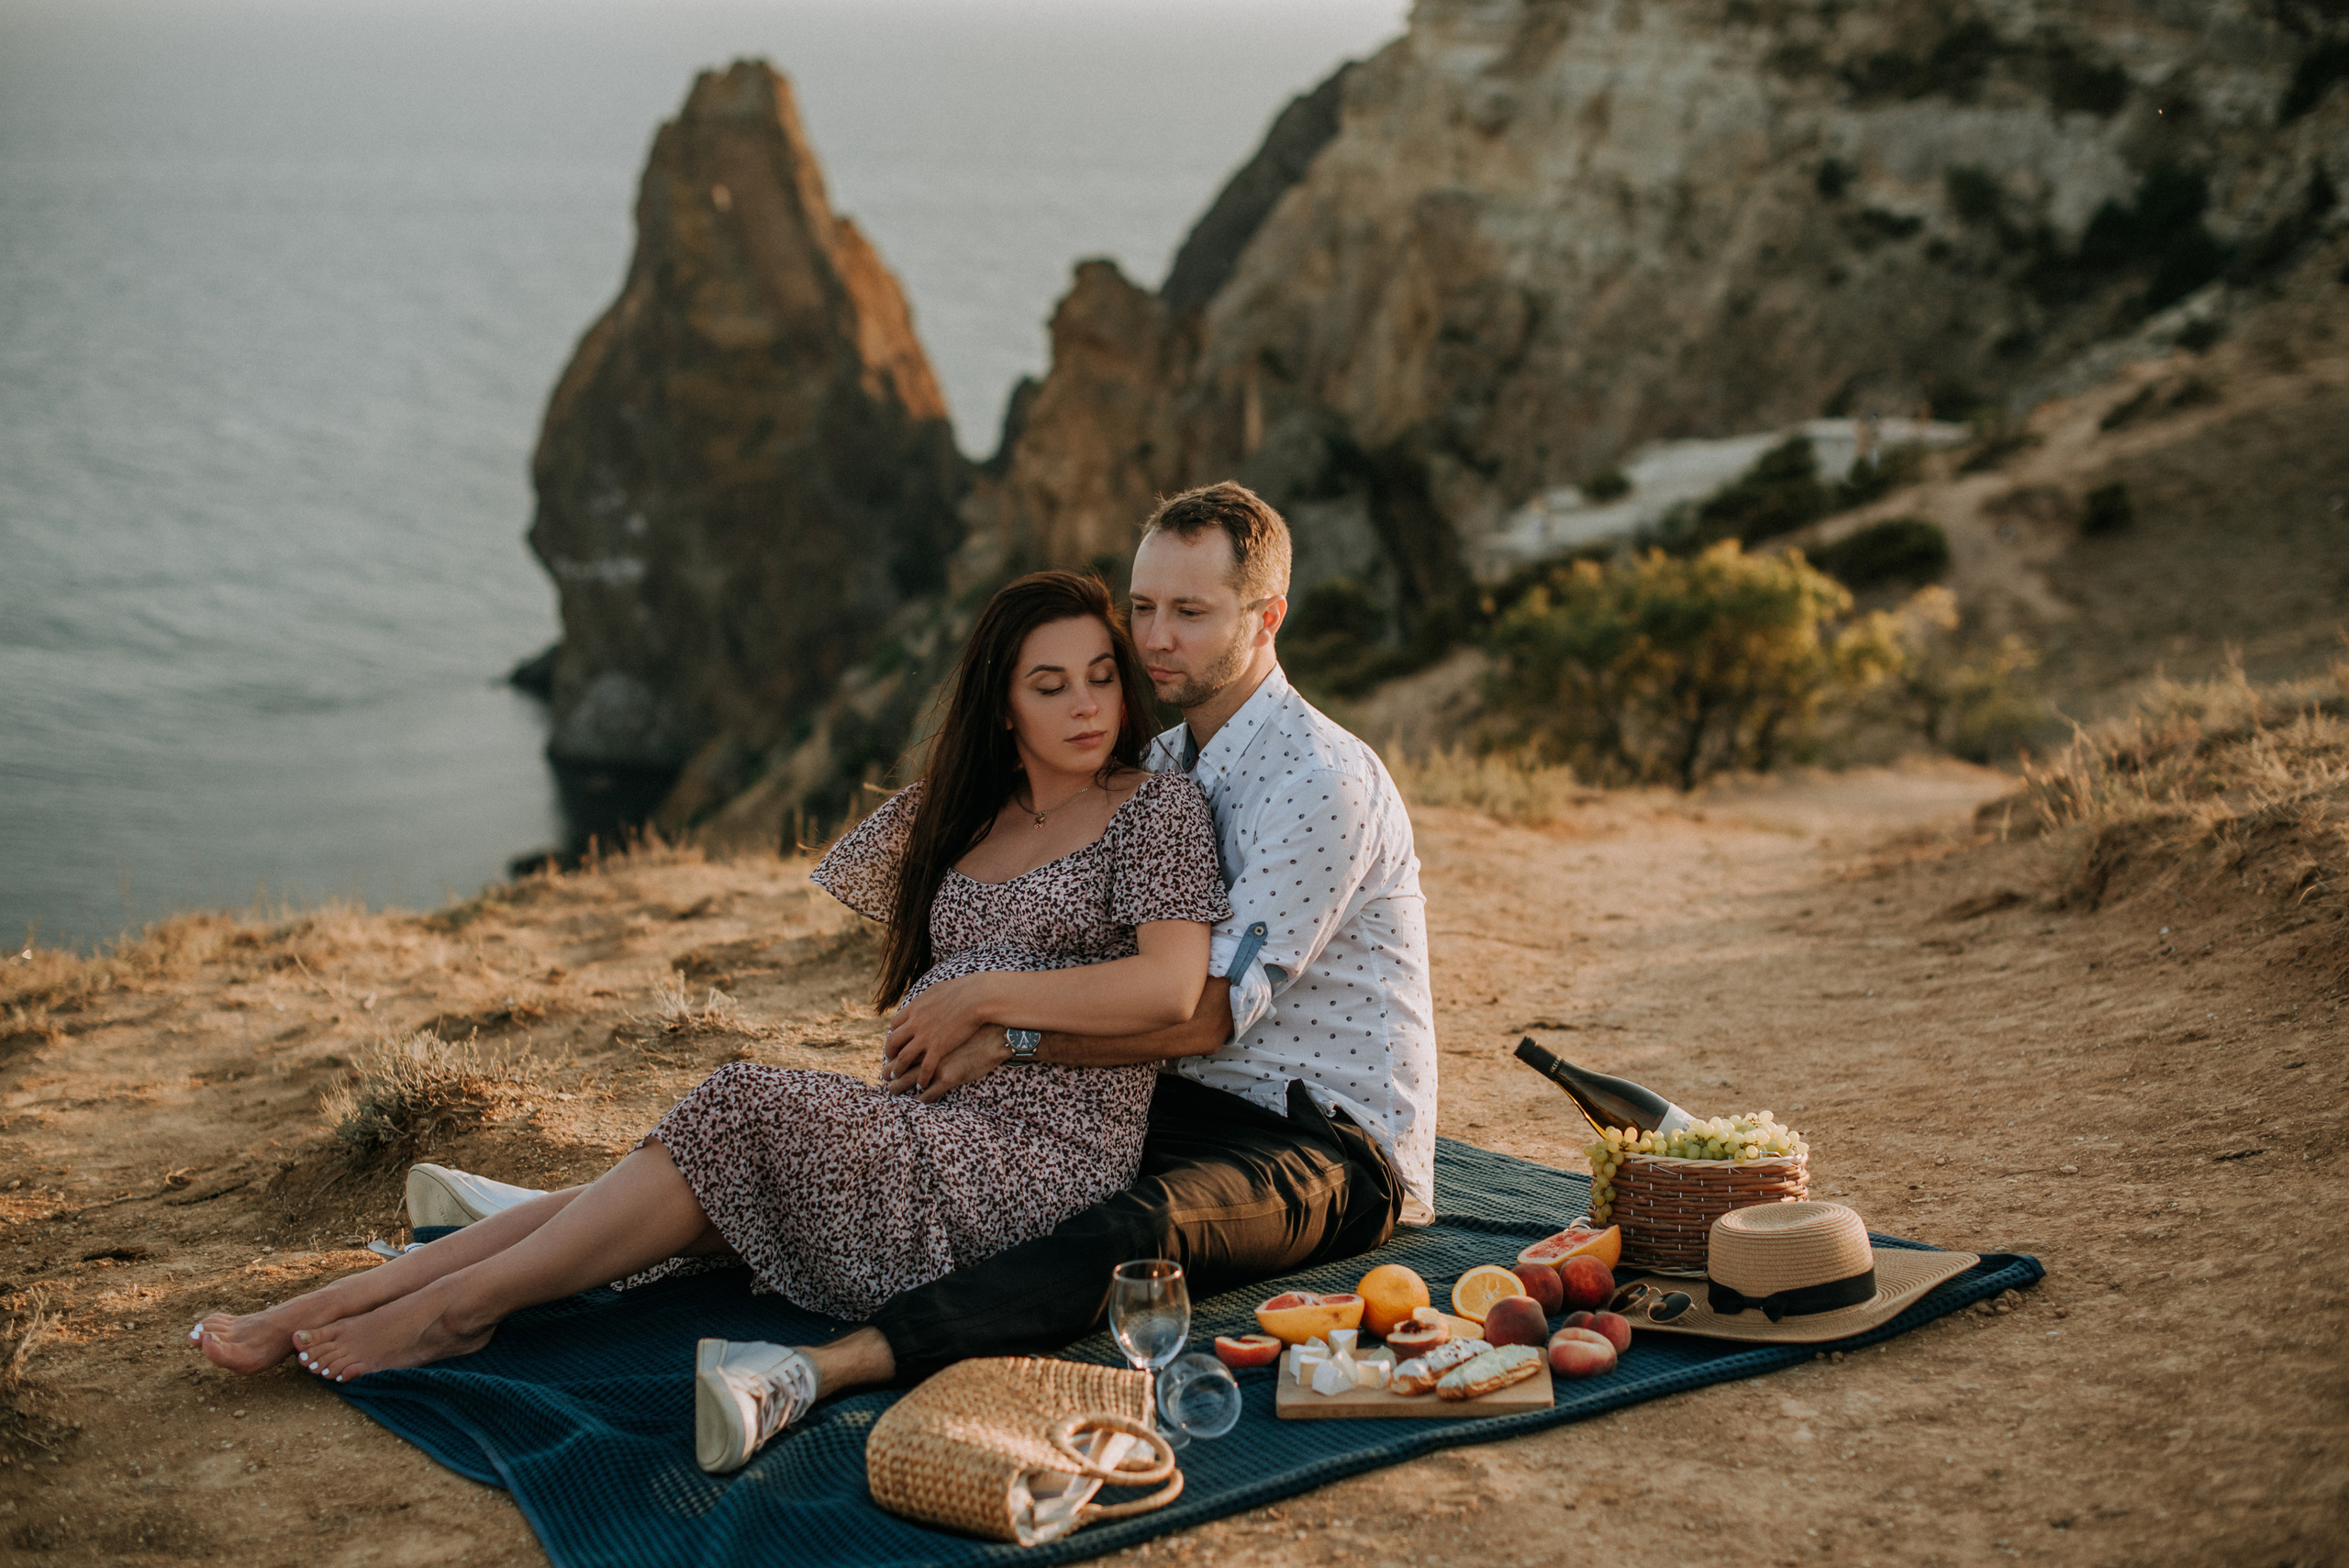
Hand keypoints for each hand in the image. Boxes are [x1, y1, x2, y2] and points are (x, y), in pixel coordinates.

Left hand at [884, 972, 995, 1086]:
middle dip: (890, 1054)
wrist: (976, 997)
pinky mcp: (938, 1048)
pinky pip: (925, 1068)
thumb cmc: (964, 990)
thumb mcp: (938, 990)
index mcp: (915, 1008)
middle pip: (893, 1042)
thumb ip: (928, 998)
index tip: (896, 1042)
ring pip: (904, 1058)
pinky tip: (921, 1085)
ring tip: (896, 1078)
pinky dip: (921, 1078)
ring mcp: (925, 1037)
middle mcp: (915, 1023)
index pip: (895, 1024)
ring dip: (898, 1069)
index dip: (893, 1035)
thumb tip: (927, 999)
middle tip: (890, 1061)